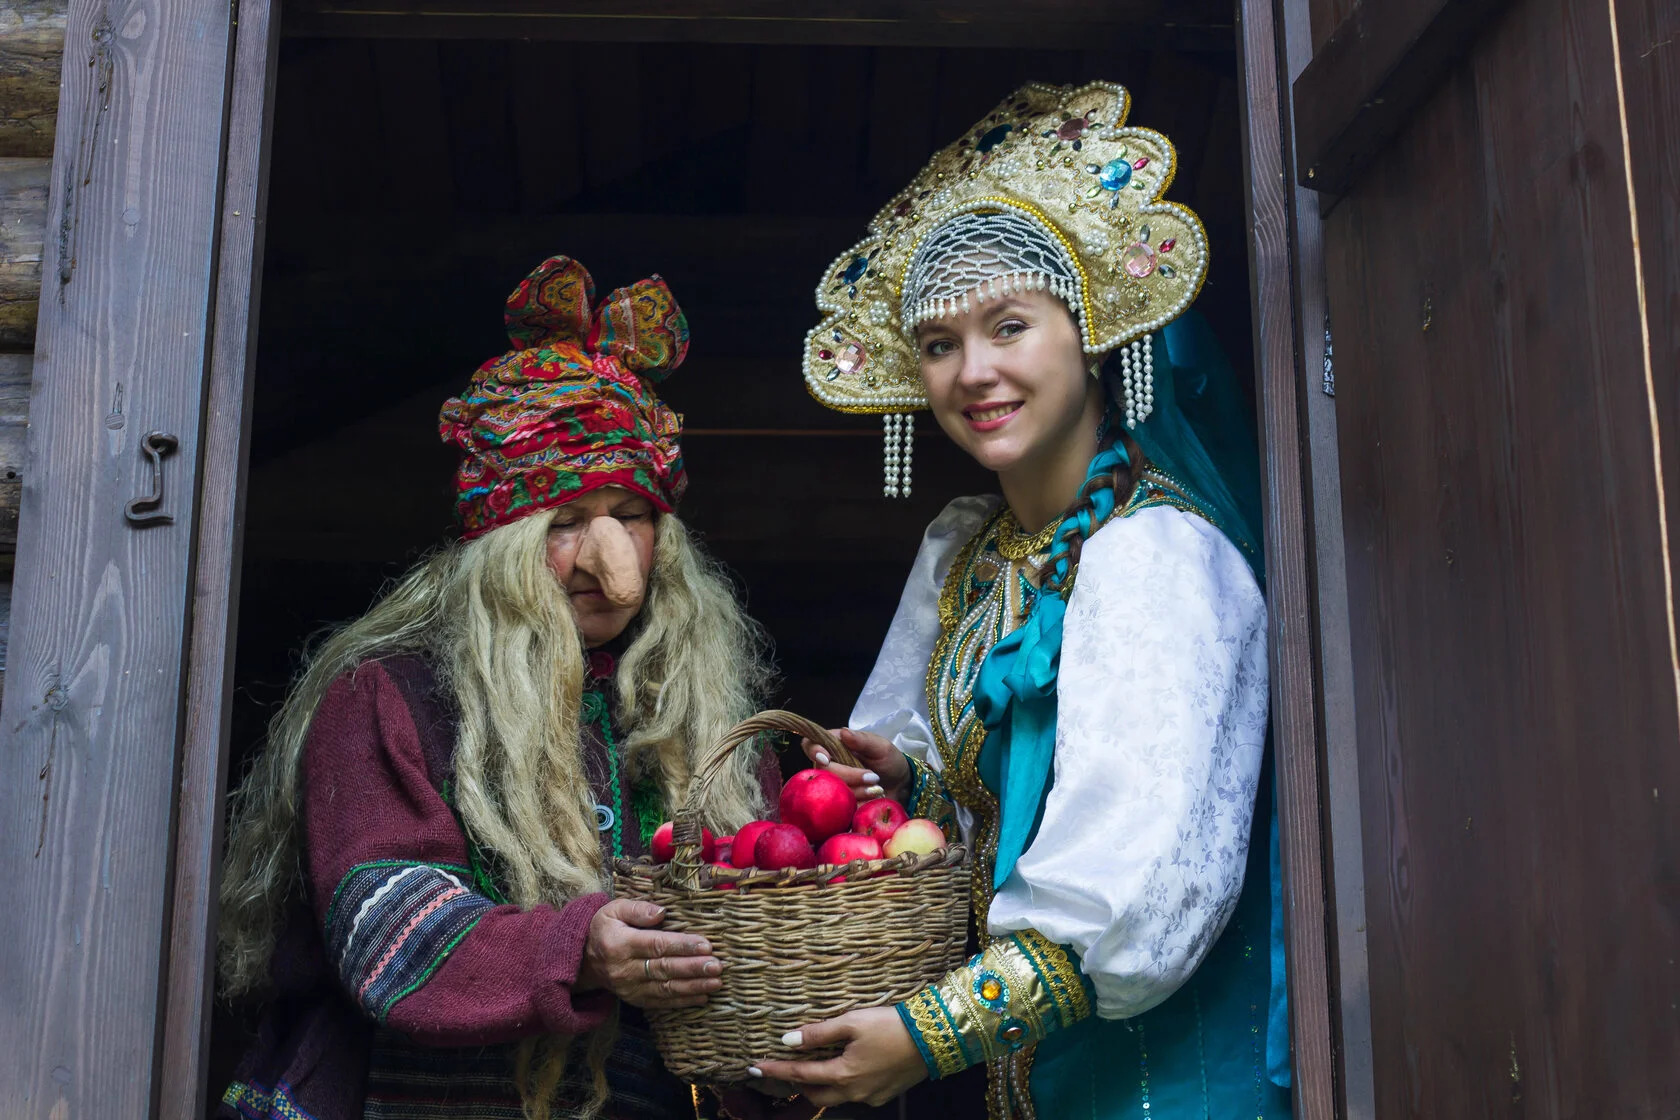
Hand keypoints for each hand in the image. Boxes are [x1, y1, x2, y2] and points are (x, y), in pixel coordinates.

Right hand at [577, 899, 721, 1009]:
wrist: (584, 960)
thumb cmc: (605, 929)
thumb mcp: (613, 910)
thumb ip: (638, 909)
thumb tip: (661, 912)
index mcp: (620, 944)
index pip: (656, 945)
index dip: (682, 946)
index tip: (706, 945)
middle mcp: (624, 969)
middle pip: (664, 969)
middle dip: (693, 968)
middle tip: (717, 966)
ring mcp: (630, 988)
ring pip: (665, 989)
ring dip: (693, 986)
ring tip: (716, 982)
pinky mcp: (635, 1000)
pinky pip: (661, 1002)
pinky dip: (683, 1001)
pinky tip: (703, 996)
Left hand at [748, 1006, 928, 1107]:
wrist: (934, 1037)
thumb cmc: (892, 1025)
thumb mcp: (852, 1022)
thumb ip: (819, 1033)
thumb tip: (788, 1040)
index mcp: (843, 1075)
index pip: (799, 1075)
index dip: (775, 1070)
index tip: (753, 1066)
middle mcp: (854, 1092)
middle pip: (815, 1094)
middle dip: (797, 1083)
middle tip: (785, 1067)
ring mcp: (870, 1097)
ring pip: (835, 1097)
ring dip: (821, 1084)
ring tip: (815, 1065)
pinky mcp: (884, 1095)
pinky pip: (855, 1094)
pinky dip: (843, 1084)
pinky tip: (846, 1067)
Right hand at [801, 728, 910, 804]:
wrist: (901, 785)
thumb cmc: (889, 761)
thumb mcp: (880, 747)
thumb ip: (862, 740)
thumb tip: (844, 732)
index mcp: (835, 746)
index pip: (811, 744)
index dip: (814, 751)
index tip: (826, 758)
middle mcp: (830, 765)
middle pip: (822, 771)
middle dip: (848, 775)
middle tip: (873, 777)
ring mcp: (834, 785)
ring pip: (831, 790)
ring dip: (857, 790)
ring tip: (877, 788)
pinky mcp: (840, 802)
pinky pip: (840, 805)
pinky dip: (858, 802)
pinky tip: (873, 799)